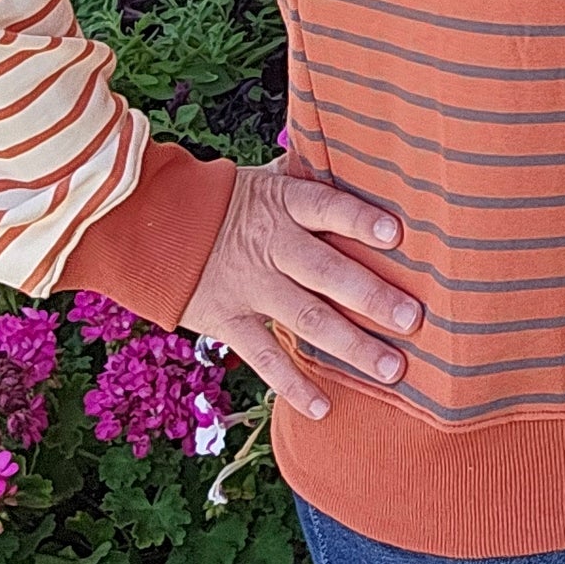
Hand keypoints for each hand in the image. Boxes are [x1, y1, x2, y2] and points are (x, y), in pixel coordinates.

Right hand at [181, 161, 421, 422]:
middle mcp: (272, 247)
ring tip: (393, 369)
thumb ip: (307, 176)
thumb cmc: (225, 201)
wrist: (151, 227)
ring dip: (352, 347)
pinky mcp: (229, 321)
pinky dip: (293, 385)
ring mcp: (250, 287)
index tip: (397, 234)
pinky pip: (264, 358)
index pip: (327, 208)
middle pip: (327, 272)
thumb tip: (357, 155)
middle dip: (372, 297)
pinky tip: (324, 408)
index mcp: (284, 205)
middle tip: (414, 320)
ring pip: (307, 319)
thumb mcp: (265, 179)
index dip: (359, 220)